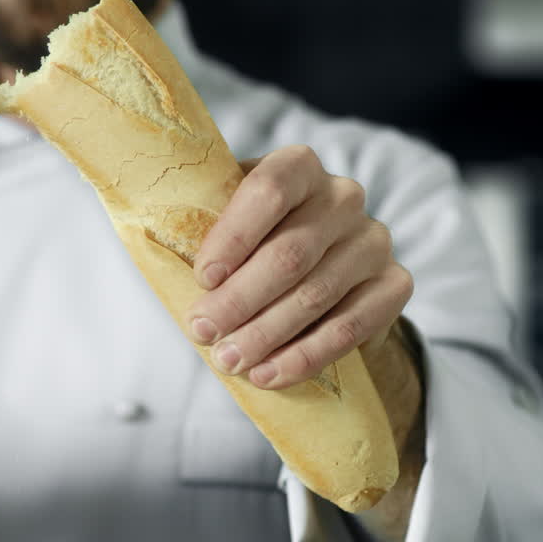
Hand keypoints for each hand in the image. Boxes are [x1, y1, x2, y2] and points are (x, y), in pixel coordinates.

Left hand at [187, 145, 413, 389]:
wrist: (318, 270)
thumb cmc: (253, 240)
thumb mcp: (226, 219)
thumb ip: (200, 223)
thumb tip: (147, 241)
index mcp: (297, 166)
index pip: (268, 190)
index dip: (234, 235)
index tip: (202, 278)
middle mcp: (343, 196)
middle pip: (290, 252)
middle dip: (240, 299)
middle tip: (202, 331)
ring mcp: (373, 240)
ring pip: (316, 294)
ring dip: (266, 334)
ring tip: (229, 361)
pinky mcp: (395, 284)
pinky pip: (351, 326)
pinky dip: (306, 356)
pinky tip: (270, 374)